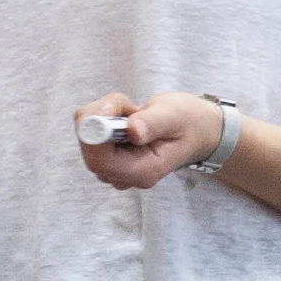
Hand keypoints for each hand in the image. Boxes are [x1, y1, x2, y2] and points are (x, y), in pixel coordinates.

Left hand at [74, 88, 222, 192]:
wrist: (194, 129)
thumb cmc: (188, 123)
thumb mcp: (176, 117)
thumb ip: (152, 123)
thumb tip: (132, 130)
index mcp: (142, 172)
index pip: (100, 159)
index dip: (97, 131)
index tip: (111, 108)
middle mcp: (123, 176)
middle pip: (89, 147)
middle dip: (100, 117)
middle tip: (128, 104)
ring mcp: (112, 168)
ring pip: (86, 136)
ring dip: (102, 114)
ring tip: (133, 111)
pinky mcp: (105, 156)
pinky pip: (88, 132)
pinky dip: (101, 117)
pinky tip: (124, 117)